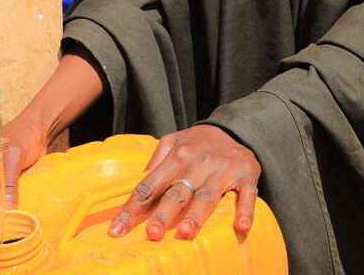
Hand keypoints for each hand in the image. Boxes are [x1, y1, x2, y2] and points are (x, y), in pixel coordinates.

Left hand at [108, 125, 259, 242]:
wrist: (236, 129)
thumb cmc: (198, 142)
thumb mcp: (173, 141)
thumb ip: (156, 160)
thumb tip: (138, 183)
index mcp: (176, 157)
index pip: (149, 185)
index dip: (132, 208)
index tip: (117, 230)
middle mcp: (197, 164)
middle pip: (177, 193)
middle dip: (164, 214)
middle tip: (153, 234)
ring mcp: (222, 170)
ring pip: (207, 196)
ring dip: (197, 215)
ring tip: (186, 233)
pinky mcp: (245, 175)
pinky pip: (246, 195)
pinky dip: (245, 210)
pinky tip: (241, 226)